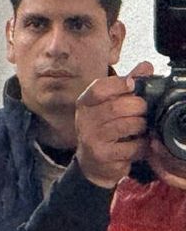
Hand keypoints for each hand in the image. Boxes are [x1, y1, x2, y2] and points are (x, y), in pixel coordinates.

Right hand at [75, 63, 151, 188]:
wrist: (92, 163)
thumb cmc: (104, 129)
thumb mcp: (110, 105)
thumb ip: (128, 85)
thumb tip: (145, 67)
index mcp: (85, 103)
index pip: (99, 88)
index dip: (120, 84)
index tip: (133, 85)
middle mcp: (84, 120)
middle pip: (118, 106)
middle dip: (138, 107)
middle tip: (143, 111)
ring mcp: (91, 138)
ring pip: (127, 125)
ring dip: (141, 126)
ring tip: (140, 128)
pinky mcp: (102, 155)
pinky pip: (132, 146)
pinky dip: (141, 145)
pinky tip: (136, 144)